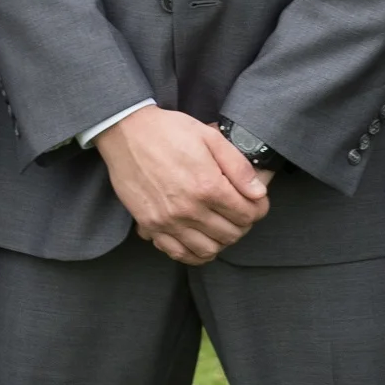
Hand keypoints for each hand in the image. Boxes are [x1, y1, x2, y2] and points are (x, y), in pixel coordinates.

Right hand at [96, 106, 270, 264]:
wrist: (126, 132)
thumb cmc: (168, 131)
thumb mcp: (209, 136)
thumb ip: (237, 166)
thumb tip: (258, 193)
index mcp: (207, 185)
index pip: (246, 214)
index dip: (258, 210)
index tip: (257, 203)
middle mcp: (189, 209)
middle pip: (230, 234)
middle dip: (242, 225)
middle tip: (240, 212)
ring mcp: (168, 221)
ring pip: (208, 249)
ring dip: (221, 241)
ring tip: (221, 225)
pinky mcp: (151, 226)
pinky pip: (179, 254)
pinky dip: (195, 253)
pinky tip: (200, 240)